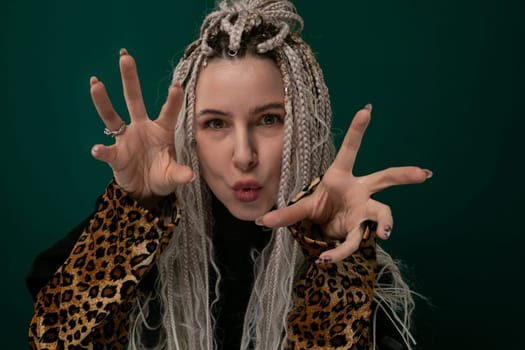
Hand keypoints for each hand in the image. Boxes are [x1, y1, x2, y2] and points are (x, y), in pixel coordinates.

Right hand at [90, 49, 194, 203]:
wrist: (146, 190)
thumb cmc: (162, 175)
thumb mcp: (173, 175)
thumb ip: (180, 174)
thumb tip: (190, 176)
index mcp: (161, 130)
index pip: (168, 112)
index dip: (173, 100)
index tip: (176, 85)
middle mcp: (142, 128)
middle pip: (134, 100)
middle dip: (130, 79)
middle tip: (125, 57)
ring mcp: (126, 139)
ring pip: (112, 116)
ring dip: (103, 101)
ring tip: (96, 84)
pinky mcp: (116, 155)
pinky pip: (107, 151)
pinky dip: (102, 151)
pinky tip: (97, 150)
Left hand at [257, 105, 431, 261]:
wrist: (325, 228)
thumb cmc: (320, 207)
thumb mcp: (303, 208)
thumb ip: (285, 214)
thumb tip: (260, 221)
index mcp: (341, 176)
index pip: (351, 150)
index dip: (358, 131)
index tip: (367, 109)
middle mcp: (359, 191)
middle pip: (384, 179)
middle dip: (403, 175)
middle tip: (423, 174)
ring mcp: (364, 210)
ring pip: (382, 213)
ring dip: (385, 223)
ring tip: (385, 233)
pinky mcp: (360, 230)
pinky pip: (355, 241)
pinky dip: (339, 251)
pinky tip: (326, 259)